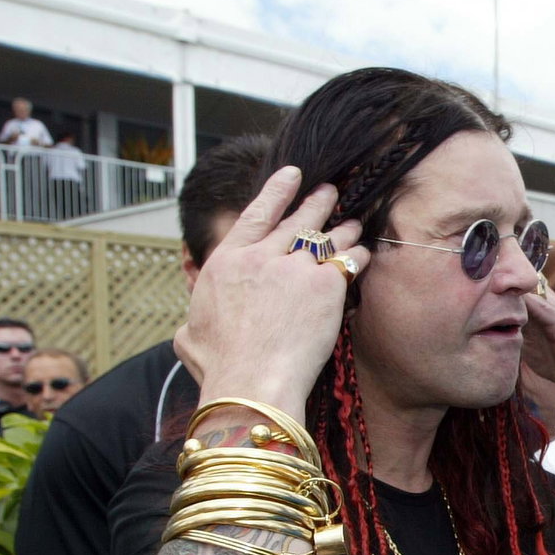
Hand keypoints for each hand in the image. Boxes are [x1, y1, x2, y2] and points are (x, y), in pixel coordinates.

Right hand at [175, 167, 366, 420]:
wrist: (251, 379)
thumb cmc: (219, 366)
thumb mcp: (189, 337)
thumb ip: (193, 322)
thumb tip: (189, 330)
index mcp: (225, 263)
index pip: (255, 216)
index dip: (276, 192)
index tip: (292, 175)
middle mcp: (260, 258)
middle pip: (296, 222)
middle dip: (316, 203)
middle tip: (330, 190)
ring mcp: (293, 268)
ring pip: (326, 239)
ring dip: (342, 228)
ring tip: (354, 222)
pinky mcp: (323, 285)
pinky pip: (347, 262)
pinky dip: (357, 256)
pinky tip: (365, 254)